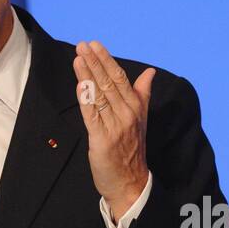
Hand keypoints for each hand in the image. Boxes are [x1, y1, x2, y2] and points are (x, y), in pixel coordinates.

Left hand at [73, 40, 154, 221]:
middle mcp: (127, 114)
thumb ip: (142, 93)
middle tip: (82, 45)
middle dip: (95, 62)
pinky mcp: (102, 140)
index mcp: (136, 107)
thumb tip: (150, 72)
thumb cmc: (132, 148)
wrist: (131, 182)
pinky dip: (86, 98)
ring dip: (88, 75)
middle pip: (109, 83)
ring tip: (78, 57)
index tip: (96, 44)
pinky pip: (92, 115)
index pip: (120, 78)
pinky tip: (79, 84)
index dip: (107, 60)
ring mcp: (115, 126)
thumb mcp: (141, 118)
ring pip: (100, 95)